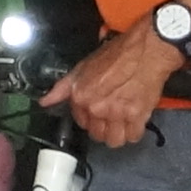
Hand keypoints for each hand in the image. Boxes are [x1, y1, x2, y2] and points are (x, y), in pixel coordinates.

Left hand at [54, 33, 167, 150]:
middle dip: (104, 128)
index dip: (89, 117)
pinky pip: (133, 137)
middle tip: (112, 115)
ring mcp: (117, 114)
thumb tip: (44, 102)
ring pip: (114, 141)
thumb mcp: (84, 67)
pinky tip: (135, 120)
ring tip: (123, 122)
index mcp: (81, 97)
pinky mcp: (138, 116)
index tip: (98, 110)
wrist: (146, 50)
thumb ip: (63, 88)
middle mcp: (97, 108)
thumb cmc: (116, 54)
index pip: (81, 122)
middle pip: (97, 135)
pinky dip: (134, 131)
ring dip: (118, 134)